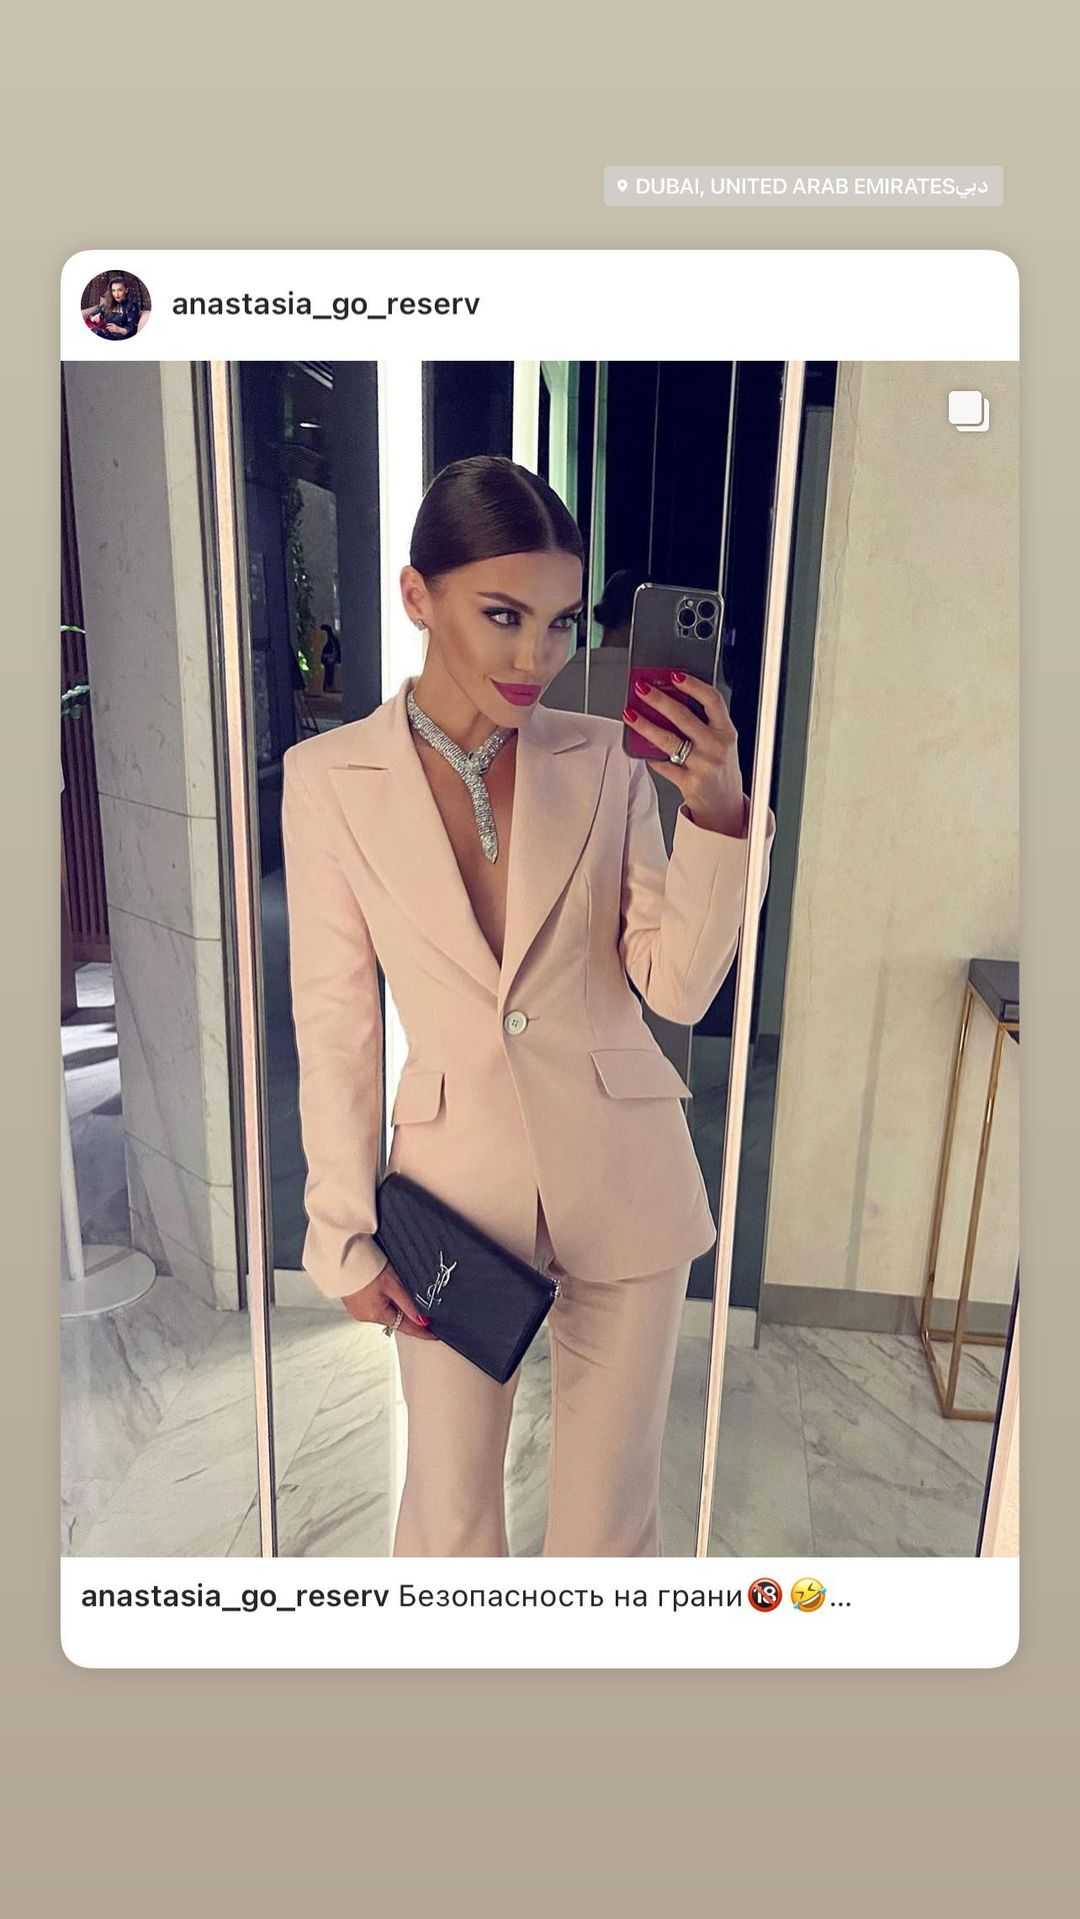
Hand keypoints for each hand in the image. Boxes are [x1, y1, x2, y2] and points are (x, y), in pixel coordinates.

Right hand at [341, 1259, 438, 1338]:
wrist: (341, 1255)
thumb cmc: (365, 1266)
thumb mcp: (393, 1284)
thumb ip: (408, 1304)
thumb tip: (422, 1321)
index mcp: (375, 1315)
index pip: (405, 1327)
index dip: (422, 1331)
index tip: (434, 1334)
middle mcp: (365, 1315)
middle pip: (394, 1319)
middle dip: (407, 1315)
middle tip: (424, 1310)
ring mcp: (357, 1309)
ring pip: (384, 1311)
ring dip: (394, 1305)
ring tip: (400, 1292)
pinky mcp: (352, 1301)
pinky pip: (373, 1304)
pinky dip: (382, 1300)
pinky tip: (384, 1289)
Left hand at [623, 671, 746, 833]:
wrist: (725, 804)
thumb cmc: (720, 768)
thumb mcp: (721, 741)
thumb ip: (702, 723)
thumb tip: (669, 700)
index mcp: (726, 731)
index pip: (712, 700)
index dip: (693, 684)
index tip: (674, 675)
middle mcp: (716, 747)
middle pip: (683, 716)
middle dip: (658, 700)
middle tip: (641, 689)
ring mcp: (703, 765)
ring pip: (668, 740)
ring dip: (645, 725)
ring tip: (631, 715)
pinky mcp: (690, 782)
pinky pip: (663, 765)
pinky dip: (650, 755)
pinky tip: (641, 747)